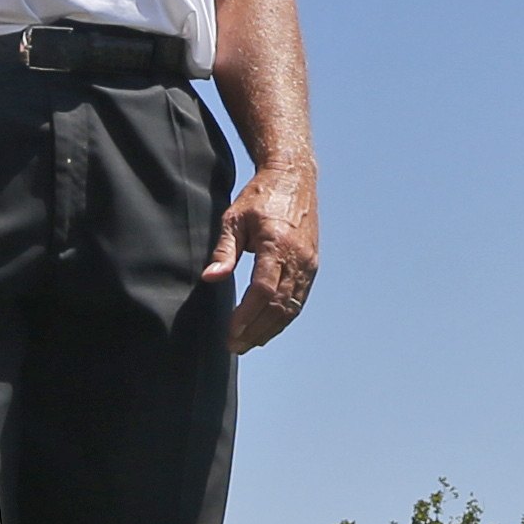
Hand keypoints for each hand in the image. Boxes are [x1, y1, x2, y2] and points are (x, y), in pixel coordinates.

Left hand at [206, 161, 316, 351]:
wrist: (294, 178)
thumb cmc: (260, 196)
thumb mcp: (234, 219)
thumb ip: (224, 251)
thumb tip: (211, 279)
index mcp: (276, 244)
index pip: (263, 290)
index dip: (247, 316)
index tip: (230, 333)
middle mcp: (297, 257)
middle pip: (278, 305)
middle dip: (256, 330)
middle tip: (235, 346)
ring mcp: (308, 263)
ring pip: (291, 307)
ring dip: (270, 329)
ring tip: (249, 343)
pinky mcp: (312, 265)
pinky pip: (299, 299)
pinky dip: (284, 317)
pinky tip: (268, 328)